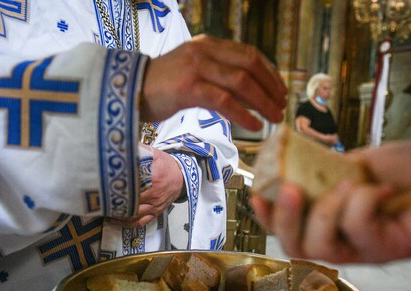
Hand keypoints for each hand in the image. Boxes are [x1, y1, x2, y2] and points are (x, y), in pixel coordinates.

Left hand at [109, 145, 183, 227]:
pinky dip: (127, 223)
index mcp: (153, 177)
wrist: (182, 177)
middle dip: (114, 203)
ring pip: (134, 215)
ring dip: (118, 215)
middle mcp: (154, 194)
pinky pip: (140, 222)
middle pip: (130, 201)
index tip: (103, 185)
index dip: (117, 186)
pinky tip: (116, 221)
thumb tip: (121, 144)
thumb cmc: (166, 165)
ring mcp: (155, 206)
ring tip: (104, 211)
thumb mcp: (154, 153)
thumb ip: (139, 150)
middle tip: (99, 200)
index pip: (132, 184)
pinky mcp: (156, 213)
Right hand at [141, 34, 286, 131]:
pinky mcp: (188, 88)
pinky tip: (254, 125)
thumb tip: (250, 94)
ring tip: (274, 118)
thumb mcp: (193, 73)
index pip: (248, 54)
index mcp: (208, 44)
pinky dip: (244, 114)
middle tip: (282, 105)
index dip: (270, 73)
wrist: (127, 91)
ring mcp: (196, 68)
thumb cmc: (161, 87)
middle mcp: (204, 51)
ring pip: (241, 82)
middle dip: (271, 87)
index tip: (280, 90)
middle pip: (250, 65)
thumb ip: (218, 75)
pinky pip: (224, 100)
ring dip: (263, 102)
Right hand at [251, 142, 410, 262]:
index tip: (257, 190)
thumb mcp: (358, 163)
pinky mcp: (389, 248)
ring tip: (346, 184)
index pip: (288, 228)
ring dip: (325, 212)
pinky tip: (381, 188)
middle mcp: (344, 239)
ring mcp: (366, 248)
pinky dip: (364, 202)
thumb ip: (325, 172)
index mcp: (332, 219)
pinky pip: (360, 232)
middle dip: (285, 219)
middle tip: (290, 189)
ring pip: (321, 247)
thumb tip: (292, 167)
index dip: (267, 215)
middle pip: (295, 247)